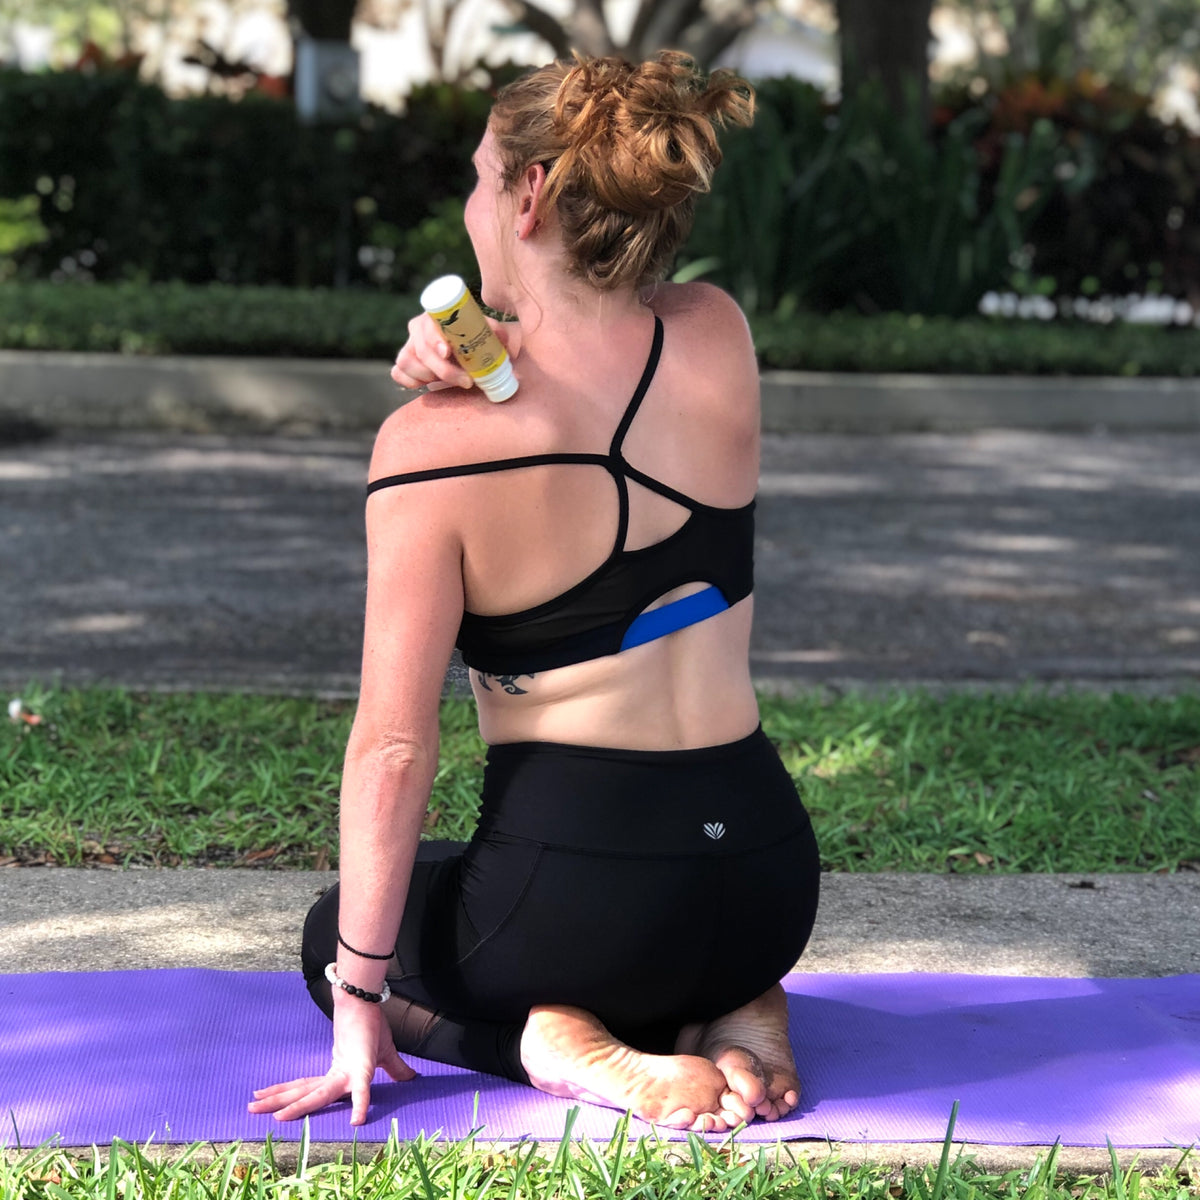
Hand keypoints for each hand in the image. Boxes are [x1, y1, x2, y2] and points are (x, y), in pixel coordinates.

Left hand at [248, 996, 415, 1124]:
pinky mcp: (362, 1067)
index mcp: (338, 1074)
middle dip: (276, 1100)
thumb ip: (394, 1070)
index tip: (269, 1104)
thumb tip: (411, 1078)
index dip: (289, 1096)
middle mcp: (336, 1075)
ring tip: (261, 1111)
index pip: (309, 1089)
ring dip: (287, 1102)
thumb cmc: (373, 1026)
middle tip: (250, 1108)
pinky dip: (361, 1105)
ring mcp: (346, 1072)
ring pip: (313, 1094)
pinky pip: (363, 1091)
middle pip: (302, 1092)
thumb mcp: (384, 1055)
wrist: (366, 999)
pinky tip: (358, 1121)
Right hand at [390, 312, 520, 392]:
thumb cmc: (475, 338)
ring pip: (406, 363)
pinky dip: (410, 381)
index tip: (448, 352)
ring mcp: (408, 346)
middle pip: (421, 351)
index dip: (435, 341)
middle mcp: (417, 329)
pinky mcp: (403, 363)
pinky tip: (428, 384)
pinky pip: (397, 373)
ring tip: (448, 382)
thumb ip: (495, 331)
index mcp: (434, 317)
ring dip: (427, 376)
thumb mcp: (486, 332)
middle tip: (467, 381)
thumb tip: (501, 338)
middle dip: (444, 370)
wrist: (463, 346)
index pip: (429, 328)